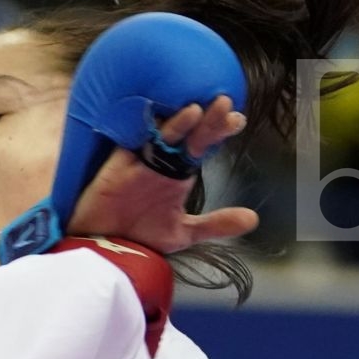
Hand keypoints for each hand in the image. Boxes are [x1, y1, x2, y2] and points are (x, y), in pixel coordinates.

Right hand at [69, 96, 256, 253]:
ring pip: (163, 135)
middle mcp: (161, 163)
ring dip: (181, 122)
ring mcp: (140, 163)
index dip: (218, 130)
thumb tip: (254, 219)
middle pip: (188, 135)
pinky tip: (159, 125)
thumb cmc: (139, 239)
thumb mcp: (182, 233)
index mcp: (177, 173)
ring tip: (200, 109)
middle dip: (205, 121)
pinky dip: (146, 135)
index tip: (238, 120)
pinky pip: (132, 144)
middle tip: (226, 105)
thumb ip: (216, 224)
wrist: (104, 252)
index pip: (202, 144)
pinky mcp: (118, 168)